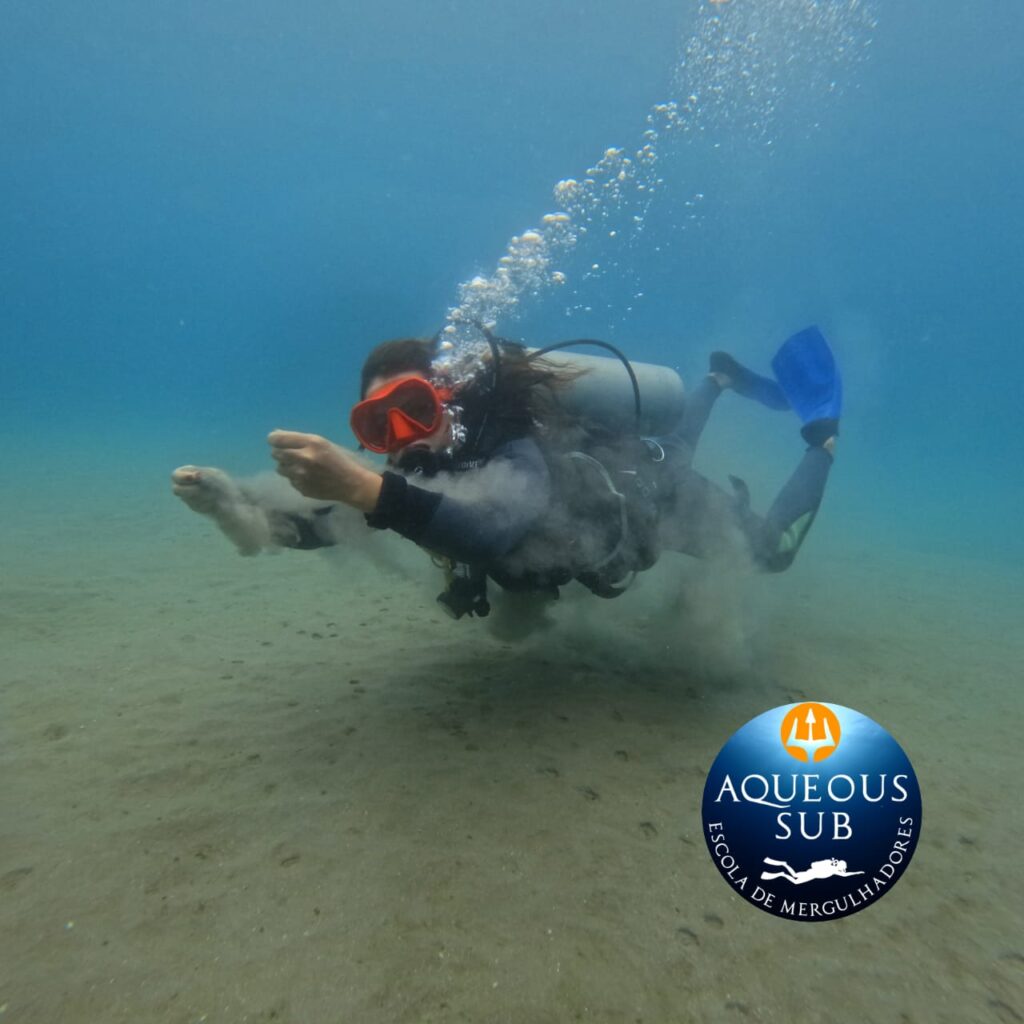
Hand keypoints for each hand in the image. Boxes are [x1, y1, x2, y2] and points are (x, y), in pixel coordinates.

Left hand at [268, 430, 382, 511]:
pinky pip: (289, 479)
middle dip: (280, 452)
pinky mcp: (300, 488)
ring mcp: (300, 475)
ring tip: (301, 466)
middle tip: (292, 454)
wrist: (350, 484)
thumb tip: (275, 435)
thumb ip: (299, 439)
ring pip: (279, 468)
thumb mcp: (321, 443)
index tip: (275, 441)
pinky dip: (294, 477)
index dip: (274, 439)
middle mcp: (303, 458)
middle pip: (275, 453)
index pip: (277, 439)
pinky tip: (308, 477)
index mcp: (310, 443)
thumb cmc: (337, 459)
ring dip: (286, 465)